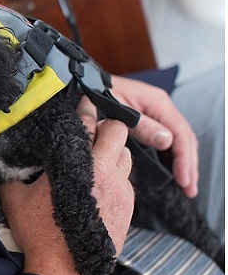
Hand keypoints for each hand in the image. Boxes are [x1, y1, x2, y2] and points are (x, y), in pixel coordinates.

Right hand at [0, 98, 134, 274]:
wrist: (65, 272)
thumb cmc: (39, 234)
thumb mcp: (14, 199)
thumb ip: (9, 172)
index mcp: (78, 164)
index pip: (85, 124)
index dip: (81, 111)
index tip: (78, 105)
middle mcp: (105, 172)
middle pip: (117, 131)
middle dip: (104, 126)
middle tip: (88, 131)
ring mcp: (122, 190)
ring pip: (127, 155)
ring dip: (113, 150)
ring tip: (94, 157)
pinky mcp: (129, 207)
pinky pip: (128, 179)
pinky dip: (117, 174)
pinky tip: (99, 182)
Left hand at [110, 75, 198, 197]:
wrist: (85, 85)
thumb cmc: (98, 93)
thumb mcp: (117, 109)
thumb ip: (141, 125)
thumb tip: (167, 141)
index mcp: (158, 102)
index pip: (180, 134)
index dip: (184, 158)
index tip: (184, 179)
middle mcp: (161, 107)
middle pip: (184, 139)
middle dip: (189, 165)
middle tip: (190, 189)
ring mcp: (155, 114)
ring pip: (178, 141)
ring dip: (184, 163)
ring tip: (186, 185)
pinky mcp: (148, 121)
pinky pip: (166, 140)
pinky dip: (172, 157)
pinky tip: (173, 171)